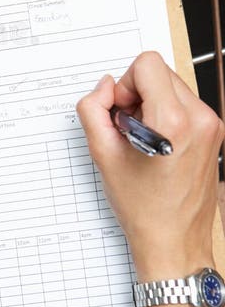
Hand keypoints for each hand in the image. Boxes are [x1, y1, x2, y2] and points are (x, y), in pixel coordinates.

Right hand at [76, 51, 223, 279]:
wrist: (175, 242)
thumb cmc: (144, 208)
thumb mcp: (103, 155)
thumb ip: (93, 110)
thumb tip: (104, 87)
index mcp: (174, 121)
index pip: (147, 64)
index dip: (126, 84)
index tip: (121, 113)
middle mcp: (200, 118)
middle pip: (160, 72)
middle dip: (137, 94)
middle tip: (128, 129)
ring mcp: (211, 125)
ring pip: (171, 86)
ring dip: (151, 104)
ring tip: (142, 140)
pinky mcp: (213, 132)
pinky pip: (183, 103)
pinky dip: (165, 114)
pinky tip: (156, 145)